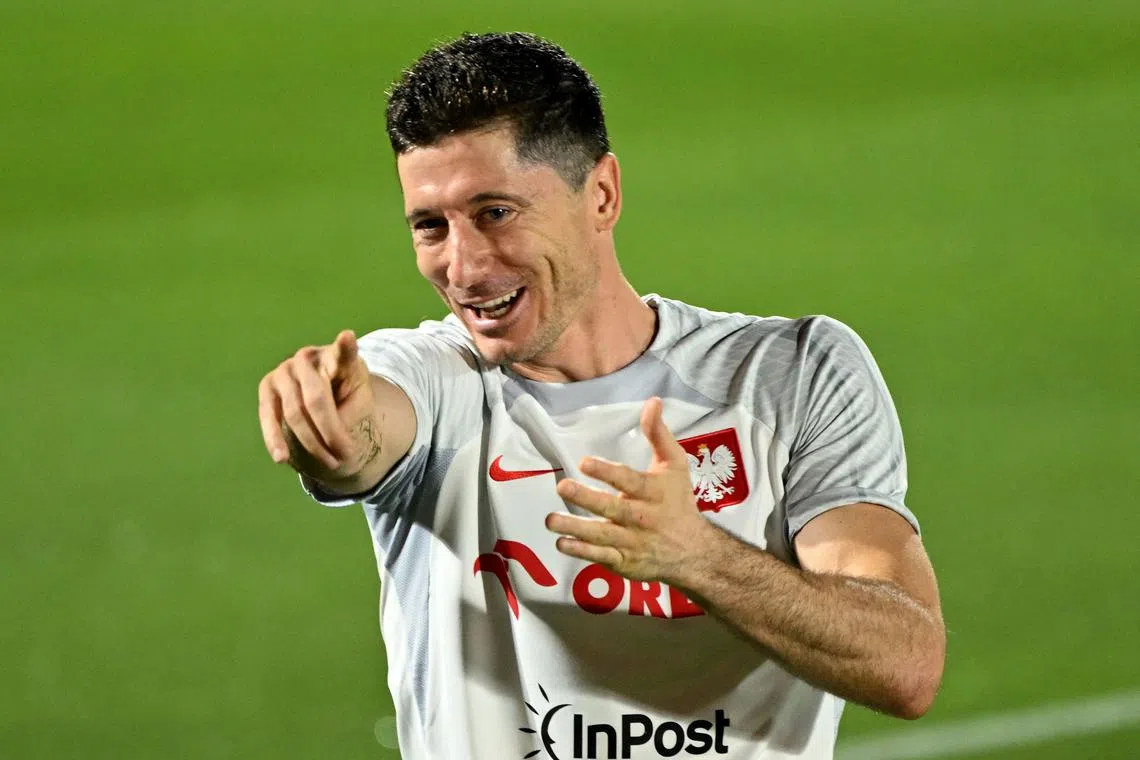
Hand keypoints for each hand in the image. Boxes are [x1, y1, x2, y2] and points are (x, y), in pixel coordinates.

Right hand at [257, 330, 382, 486]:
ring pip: (294, 413)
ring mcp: (284, 369)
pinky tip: (282, 458)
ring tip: (331, 463)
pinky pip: (268, 416)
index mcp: (338, 357)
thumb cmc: (347, 399)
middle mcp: (308, 357)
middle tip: (347, 456)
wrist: (324, 399)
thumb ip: (348, 412)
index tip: (348, 337)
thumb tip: (329, 432)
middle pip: (317, 399)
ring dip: (312, 443)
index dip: (345, 346)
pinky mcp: (267, 386)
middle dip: (331, 433)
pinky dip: (275, 439)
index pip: (344, 352)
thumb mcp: (360, 404)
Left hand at [545, 397, 715, 582]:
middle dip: (586, 498)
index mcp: (653, 492)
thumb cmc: (678, 501)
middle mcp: (642, 518)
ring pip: (601, 534)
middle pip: (612, 508)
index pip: (629, 481)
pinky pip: (600, 555)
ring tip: (550, 519)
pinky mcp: (624, 560)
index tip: (584, 462)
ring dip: (574, 527)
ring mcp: (632, 541)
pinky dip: (581, 551)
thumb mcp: (675, 465)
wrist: (694, 552)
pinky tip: (561, 542)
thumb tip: (652, 401)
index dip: (607, 472)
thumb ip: (659, 434)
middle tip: (562, 486)